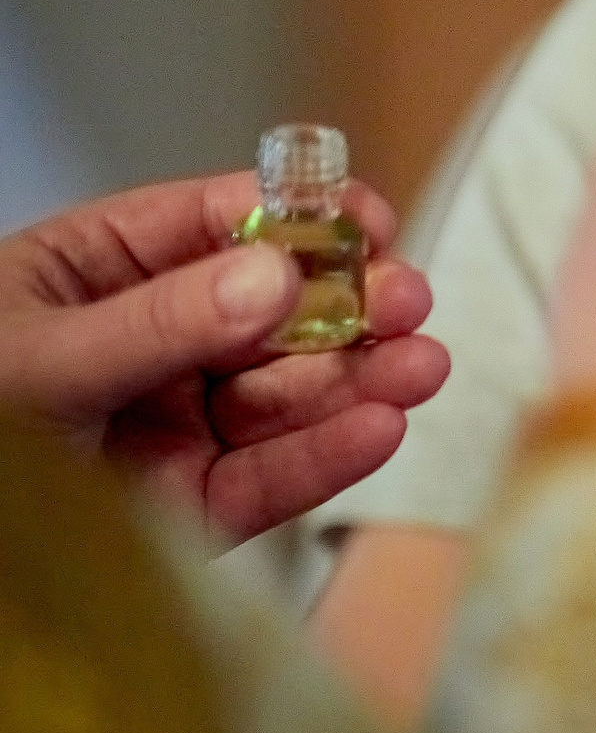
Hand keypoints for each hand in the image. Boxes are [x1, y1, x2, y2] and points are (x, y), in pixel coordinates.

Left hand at [0, 174, 447, 540]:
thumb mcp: (33, 362)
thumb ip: (157, 323)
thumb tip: (275, 276)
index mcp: (90, 279)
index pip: (210, 229)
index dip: (295, 221)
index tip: (364, 222)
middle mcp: (145, 349)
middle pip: (269, 315)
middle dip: (347, 307)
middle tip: (409, 300)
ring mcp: (171, 431)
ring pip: (287, 397)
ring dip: (362, 379)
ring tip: (421, 365)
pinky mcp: (190, 511)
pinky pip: (271, 480)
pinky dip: (330, 458)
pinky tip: (380, 427)